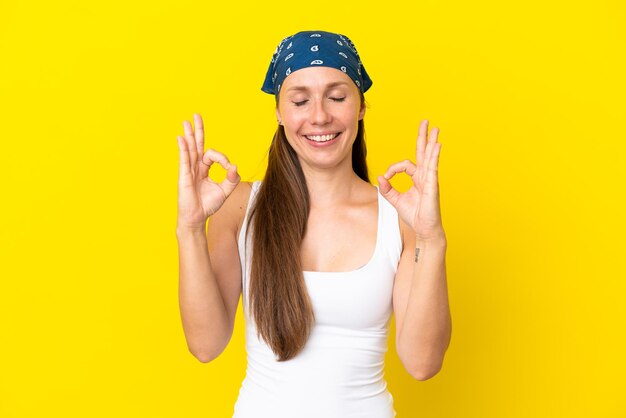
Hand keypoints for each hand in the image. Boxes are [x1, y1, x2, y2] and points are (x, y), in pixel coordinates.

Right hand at [176, 113, 239, 229]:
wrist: (197, 218)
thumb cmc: (208, 205)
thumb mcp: (225, 191)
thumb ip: (231, 178)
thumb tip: (235, 165)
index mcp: (205, 169)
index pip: (213, 155)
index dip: (223, 158)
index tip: (229, 167)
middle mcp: (196, 167)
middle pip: (197, 145)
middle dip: (197, 130)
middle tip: (196, 115)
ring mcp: (189, 170)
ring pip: (190, 149)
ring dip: (189, 135)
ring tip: (186, 122)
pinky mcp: (184, 176)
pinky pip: (184, 159)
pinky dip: (183, 148)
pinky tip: (181, 138)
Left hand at [377, 119, 444, 240]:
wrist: (424, 229)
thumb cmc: (414, 215)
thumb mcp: (395, 200)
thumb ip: (387, 189)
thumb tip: (380, 177)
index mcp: (417, 178)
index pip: (405, 164)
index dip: (393, 168)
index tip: (386, 177)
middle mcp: (425, 176)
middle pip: (424, 152)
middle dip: (423, 137)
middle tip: (425, 122)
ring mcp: (430, 180)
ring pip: (430, 157)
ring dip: (432, 142)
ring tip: (435, 128)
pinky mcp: (432, 185)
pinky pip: (433, 167)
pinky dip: (434, 156)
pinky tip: (436, 145)